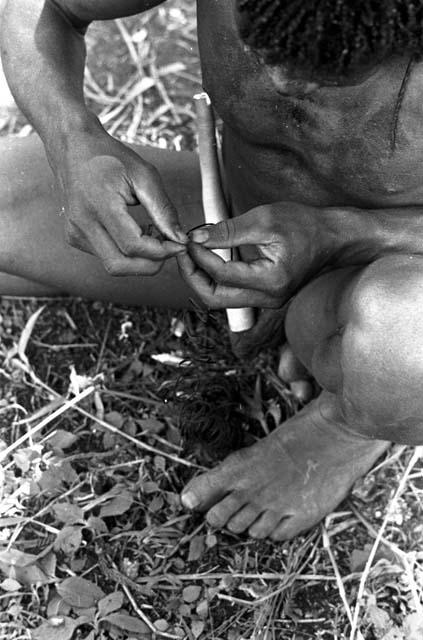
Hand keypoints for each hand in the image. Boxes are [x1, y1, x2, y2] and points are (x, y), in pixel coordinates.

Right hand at [50, 124, 186, 275]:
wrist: (74, 147)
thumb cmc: (109, 157)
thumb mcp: (144, 175)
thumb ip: (163, 209)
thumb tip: (179, 238)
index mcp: (99, 205)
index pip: (133, 246)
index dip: (161, 251)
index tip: (179, 244)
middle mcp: (82, 224)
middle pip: (120, 266)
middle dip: (151, 264)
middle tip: (170, 247)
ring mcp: (76, 233)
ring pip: (113, 265)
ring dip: (139, 259)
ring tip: (153, 236)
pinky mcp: (75, 237)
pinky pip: (106, 256)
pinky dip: (127, 253)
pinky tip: (136, 233)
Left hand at [177, 202, 332, 307]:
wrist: (335, 239)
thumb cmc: (306, 225)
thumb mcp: (266, 220)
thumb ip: (229, 231)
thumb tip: (196, 238)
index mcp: (270, 281)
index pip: (220, 274)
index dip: (198, 256)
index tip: (188, 238)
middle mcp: (269, 298)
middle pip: (214, 298)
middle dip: (192, 276)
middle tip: (182, 252)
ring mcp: (268, 301)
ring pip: (221, 299)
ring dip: (201, 278)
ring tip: (192, 253)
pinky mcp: (266, 297)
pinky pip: (232, 294)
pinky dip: (215, 278)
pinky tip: (209, 258)